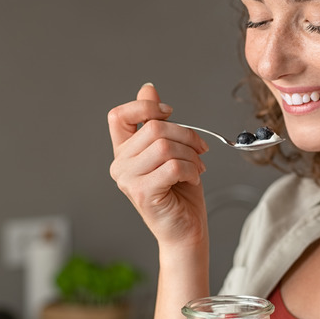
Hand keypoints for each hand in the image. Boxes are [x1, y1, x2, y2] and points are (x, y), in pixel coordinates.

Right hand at [108, 83, 209, 245]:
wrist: (186, 231)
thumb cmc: (180, 193)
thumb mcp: (171, 151)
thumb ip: (156, 122)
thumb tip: (147, 88)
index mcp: (123, 152)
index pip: (118, 115)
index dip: (145, 106)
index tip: (170, 112)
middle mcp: (120, 165)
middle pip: (154, 128)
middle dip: (187, 135)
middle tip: (201, 150)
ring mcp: (128, 180)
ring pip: (166, 146)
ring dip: (192, 155)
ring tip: (197, 168)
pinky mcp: (143, 192)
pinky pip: (173, 166)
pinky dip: (192, 170)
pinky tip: (194, 179)